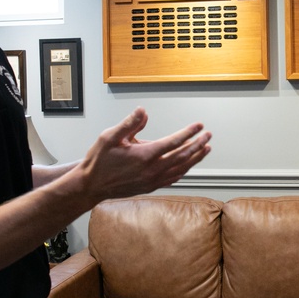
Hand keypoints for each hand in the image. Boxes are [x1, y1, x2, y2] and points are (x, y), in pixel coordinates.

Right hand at [77, 107, 211, 201]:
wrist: (91, 186)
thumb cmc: (99, 161)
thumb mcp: (109, 137)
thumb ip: (129, 124)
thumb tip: (142, 111)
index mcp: (144, 155)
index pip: (173, 142)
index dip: (189, 133)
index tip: (199, 125)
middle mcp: (152, 169)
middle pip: (182, 156)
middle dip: (198, 144)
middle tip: (208, 135)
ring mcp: (153, 180)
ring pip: (181, 168)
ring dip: (195, 158)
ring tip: (206, 149)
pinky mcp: (151, 186)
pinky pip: (173, 178)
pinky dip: (184, 171)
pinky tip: (188, 166)